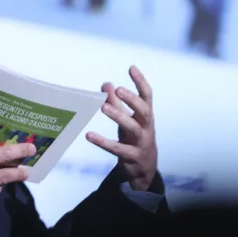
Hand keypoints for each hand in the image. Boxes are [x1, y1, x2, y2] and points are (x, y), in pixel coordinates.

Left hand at [86, 66, 158, 191]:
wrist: (145, 168)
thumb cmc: (135, 138)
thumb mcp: (128, 119)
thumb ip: (117, 102)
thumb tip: (106, 83)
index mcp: (146, 116)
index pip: (147, 95)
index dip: (140, 81)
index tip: (131, 68)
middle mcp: (146, 127)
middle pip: (144, 111)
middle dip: (132, 100)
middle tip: (119, 89)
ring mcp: (141, 142)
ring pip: (132, 128)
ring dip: (119, 117)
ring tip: (103, 107)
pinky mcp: (131, 156)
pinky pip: (117, 149)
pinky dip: (103, 142)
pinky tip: (89, 135)